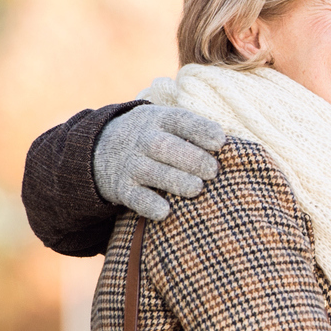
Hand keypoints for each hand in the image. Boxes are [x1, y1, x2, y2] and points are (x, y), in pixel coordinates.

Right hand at [92, 104, 224, 219]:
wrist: (97, 147)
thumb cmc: (149, 135)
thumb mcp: (163, 121)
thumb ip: (191, 129)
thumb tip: (232, 143)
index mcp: (158, 119)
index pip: (180, 121)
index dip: (200, 130)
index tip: (220, 141)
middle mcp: (142, 139)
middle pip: (165, 147)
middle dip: (191, 159)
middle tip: (213, 171)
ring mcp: (130, 163)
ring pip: (152, 172)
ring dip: (176, 181)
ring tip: (197, 189)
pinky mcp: (121, 187)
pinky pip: (135, 198)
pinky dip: (149, 205)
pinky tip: (165, 211)